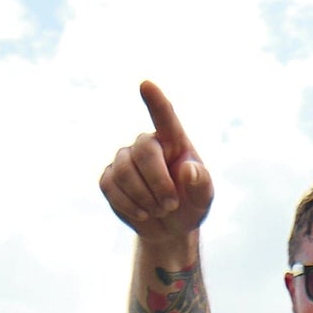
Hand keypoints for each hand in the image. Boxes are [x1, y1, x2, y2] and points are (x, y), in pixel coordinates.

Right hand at [99, 81, 214, 238]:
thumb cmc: (190, 205)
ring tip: (159, 211)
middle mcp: (147, 144)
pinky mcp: (109, 177)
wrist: (169, 228)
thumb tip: (187, 169)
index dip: (155, 101)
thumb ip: (201, 184)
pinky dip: (128, 206)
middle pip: (144, 151)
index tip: (146, 85)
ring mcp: (125, 159)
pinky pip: (110, 186)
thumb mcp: (203, 199)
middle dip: (158, 182)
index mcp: (173, 141)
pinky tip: (142, 213)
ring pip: (124, 171)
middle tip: (171, 205)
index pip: (164, 117)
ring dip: (144, 198)